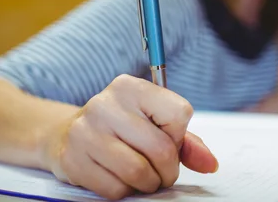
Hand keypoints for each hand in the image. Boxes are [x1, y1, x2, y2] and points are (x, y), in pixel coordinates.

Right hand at [41, 75, 217, 199]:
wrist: (67, 134)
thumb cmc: (121, 128)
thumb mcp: (154, 123)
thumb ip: (186, 142)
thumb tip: (210, 163)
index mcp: (130, 87)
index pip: (178, 114)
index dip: (179, 136)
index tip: (168, 139)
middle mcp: (106, 104)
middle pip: (161, 148)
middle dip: (168, 169)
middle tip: (162, 171)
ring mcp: (86, 131)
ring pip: (138, 172)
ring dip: (148, 183)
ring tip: (144, 177)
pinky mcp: (72, 159)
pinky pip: (115, 189)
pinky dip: (125, 191)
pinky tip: (120, 178)